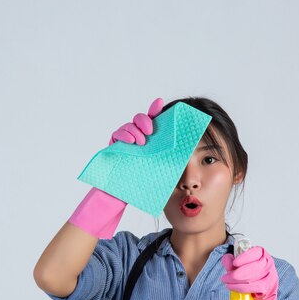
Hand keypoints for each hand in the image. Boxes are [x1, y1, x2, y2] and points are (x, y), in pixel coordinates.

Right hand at [68, 98, 164, 238]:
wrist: (122, 197)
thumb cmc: (142, 183)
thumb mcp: (158, 168)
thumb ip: (165, 156)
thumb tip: (184, 147)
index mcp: (149, 141)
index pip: (153, 121)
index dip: (155, 109)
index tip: (160, 103)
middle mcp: (136, 138)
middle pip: (140, 120)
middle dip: (145, 121)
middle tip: (150, 131)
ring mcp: (124, 142)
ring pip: (128, 126)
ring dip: (134, 130)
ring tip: (140, 141)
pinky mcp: (114, 147)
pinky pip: (116, 135)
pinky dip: (123, 136)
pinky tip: (130, 142)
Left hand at [221, 246, 277, 299]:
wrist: (259, 290)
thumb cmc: (247, 274)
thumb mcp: (237, 265)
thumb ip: (230, 261)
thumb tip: (228, 260)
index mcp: (261, 254)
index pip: (256, 252)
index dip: (245, 257)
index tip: (234, 263)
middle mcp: (268, 264)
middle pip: (254, 267)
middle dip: (237, 274)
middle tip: (225, 278)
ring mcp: (270, 276)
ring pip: (254, 279)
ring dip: (238, 282)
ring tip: (227, 283)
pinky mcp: (268, 287)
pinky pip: (255, 288)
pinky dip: (242, 288)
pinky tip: (233, 288)